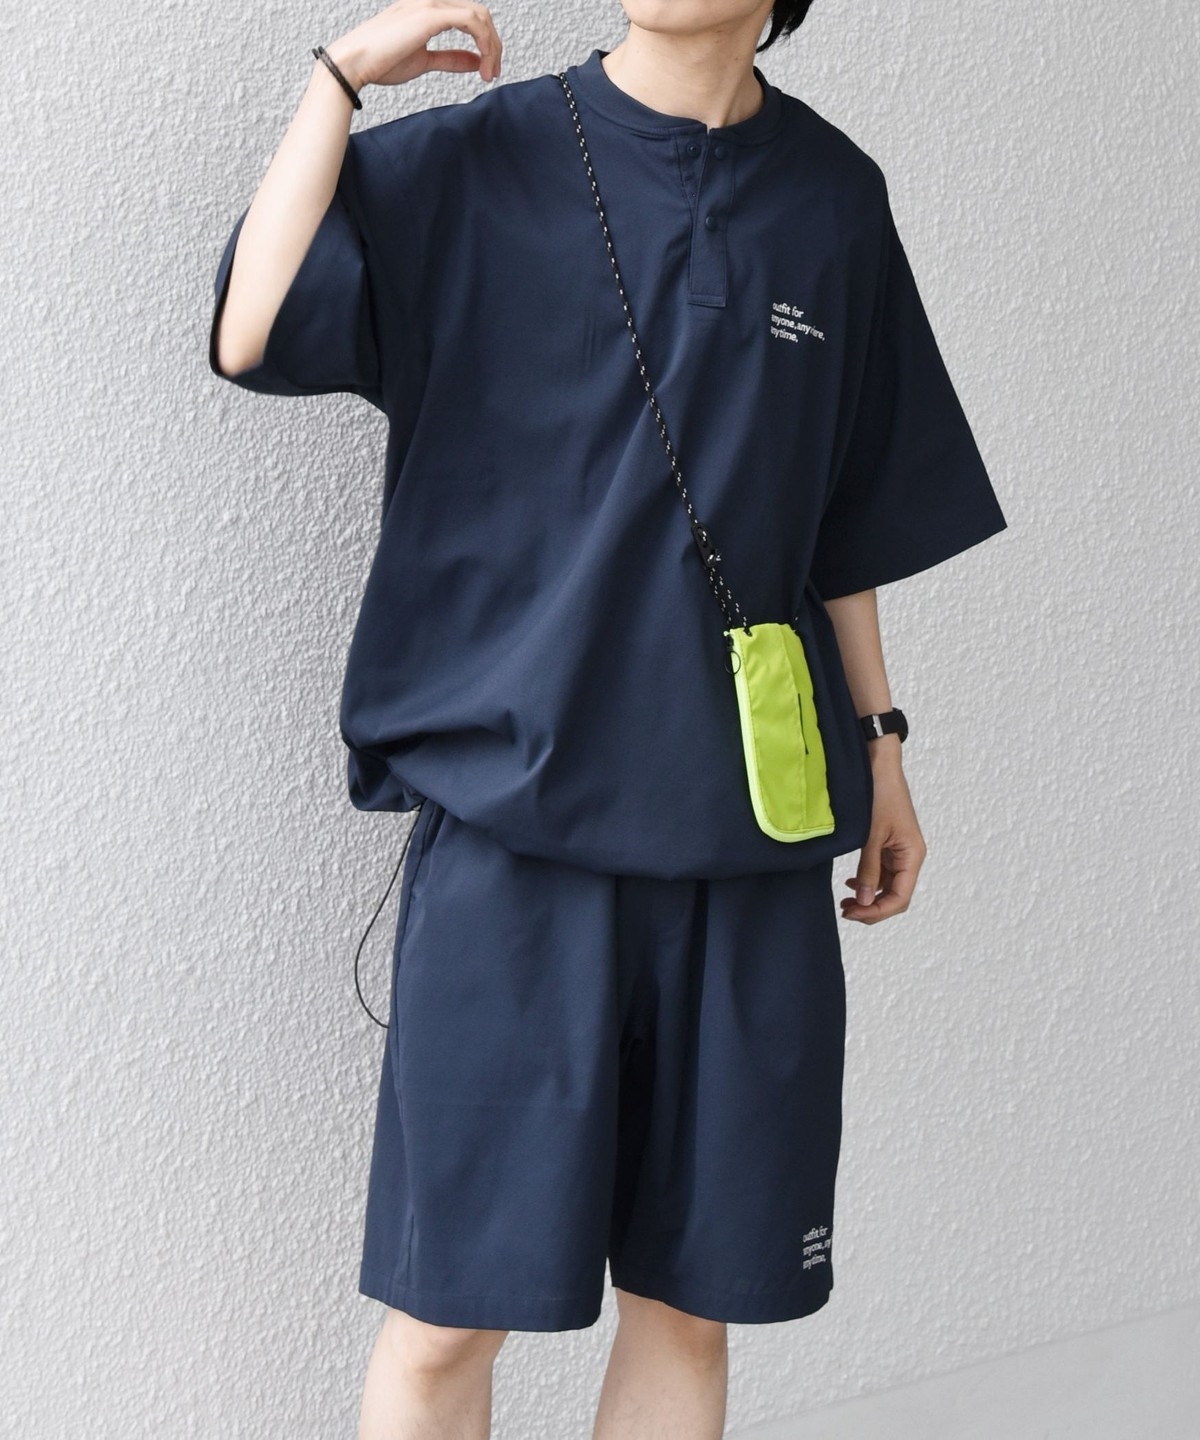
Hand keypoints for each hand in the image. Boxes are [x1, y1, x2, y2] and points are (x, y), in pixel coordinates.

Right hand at [326, 0, 503, 92]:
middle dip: (494, 44)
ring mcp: (430, 3)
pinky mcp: (431, 14)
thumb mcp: (424, 60)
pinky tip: (484, 64)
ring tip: (490, 73)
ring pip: (479, 15)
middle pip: (479, 13)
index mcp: (427, 7)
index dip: (486, 41)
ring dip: (492, 46)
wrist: (355, 62)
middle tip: (493, 72)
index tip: (488, 68)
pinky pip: (472, 21)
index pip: (468, 14)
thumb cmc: (380, 62)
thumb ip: (451, 58)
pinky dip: (485, 43)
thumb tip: (475, 62)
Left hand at [840, 745, 925, 923]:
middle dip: (872, 908)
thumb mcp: (871, 835)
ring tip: (845, 903)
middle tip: (845, 911)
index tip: (852, 913)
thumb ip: (868, 869)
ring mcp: (899, 851)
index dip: (877, 911)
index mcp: (913, 855)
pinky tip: (851, 885)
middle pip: (895, 896)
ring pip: (888, 886)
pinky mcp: (889, 845)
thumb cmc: (879, 794)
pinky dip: (868, 882)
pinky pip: (882, 873)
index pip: (900, 897)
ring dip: (869, 897)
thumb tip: (864, 901)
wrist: (878, 764)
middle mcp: (910, 857)